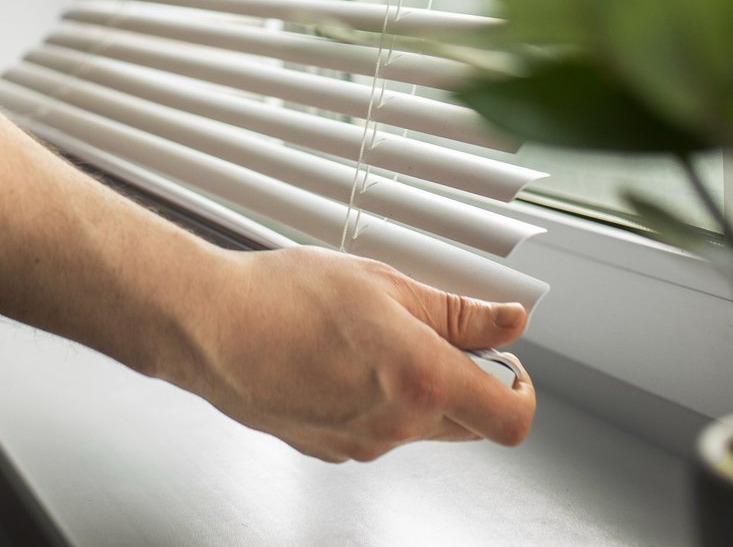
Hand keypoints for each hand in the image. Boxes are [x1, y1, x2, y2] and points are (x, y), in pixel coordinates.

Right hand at [174, 246, 535, 461]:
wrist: (210, 325)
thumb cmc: (284, 296)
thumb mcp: (384, 283)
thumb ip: (457, 311)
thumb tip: (507, 321)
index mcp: (423, 380)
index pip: (512, 418)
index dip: (523, 392)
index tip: (508, 364)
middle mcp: (398, 424)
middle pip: (469, 424)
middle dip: (467, 383)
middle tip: (436, 335)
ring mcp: (363, 443)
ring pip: (420, 426)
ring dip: (416, 390)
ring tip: (371, 338)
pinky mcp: (331, 450)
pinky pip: (376, 430)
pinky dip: (374, 401)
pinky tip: (339, 360)